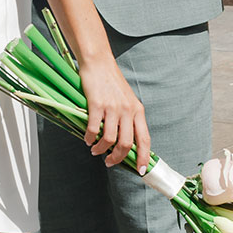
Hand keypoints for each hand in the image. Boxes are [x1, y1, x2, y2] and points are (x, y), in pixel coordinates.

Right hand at [77, 55, 150, 171]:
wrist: (99, 62)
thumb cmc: (111, 82)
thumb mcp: (127, 99)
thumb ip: (129, 117)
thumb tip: (125, 141)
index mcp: (138, 110)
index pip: (144, 139)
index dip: (143, 157)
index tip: (140, 170)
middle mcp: (127, 110)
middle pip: (126, 144)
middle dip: (118, 158)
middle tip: (109, 162)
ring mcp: (113, 108)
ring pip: (109, 139)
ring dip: (101, 150)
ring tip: (95, 150)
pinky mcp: (97, 104)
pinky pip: (94, 129)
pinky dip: (90, 138)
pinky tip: (87, 139)